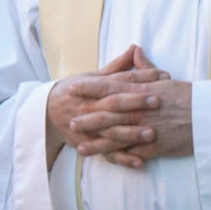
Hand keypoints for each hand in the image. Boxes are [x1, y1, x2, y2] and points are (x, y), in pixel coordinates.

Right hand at [45, 45, 168, 167]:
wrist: (47, 112)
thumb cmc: (75, 91)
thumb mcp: (93, 76)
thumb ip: (117, 66)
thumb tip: (136, 47)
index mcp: (96, 87)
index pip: (122, 80)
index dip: (143, 77)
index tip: (163, 77)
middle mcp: (92, 106)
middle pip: (115, 103)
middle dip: (136, 102)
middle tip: (157, 101)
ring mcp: (90, 127)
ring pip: (111, 130)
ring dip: (131, 133)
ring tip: (151, 134)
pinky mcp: (89, 144)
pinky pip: (107, 153)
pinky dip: (123, 159)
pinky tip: (139, 161)